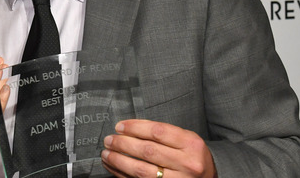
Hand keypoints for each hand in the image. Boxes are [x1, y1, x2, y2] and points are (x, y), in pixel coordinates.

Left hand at [101, 120, 216, 177]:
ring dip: (119, 161)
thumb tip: (129, 128)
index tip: (120, 126)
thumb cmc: (192, 156)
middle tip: (109, 139)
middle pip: (148, 151)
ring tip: (107, 153)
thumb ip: (164, 133)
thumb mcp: (186, 139)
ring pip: (142, 170)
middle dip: (123, 144)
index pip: (158, 132)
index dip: (135, 127)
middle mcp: (186, 163)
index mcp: (191, 144)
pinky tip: (114, 167)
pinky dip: (123, 174)